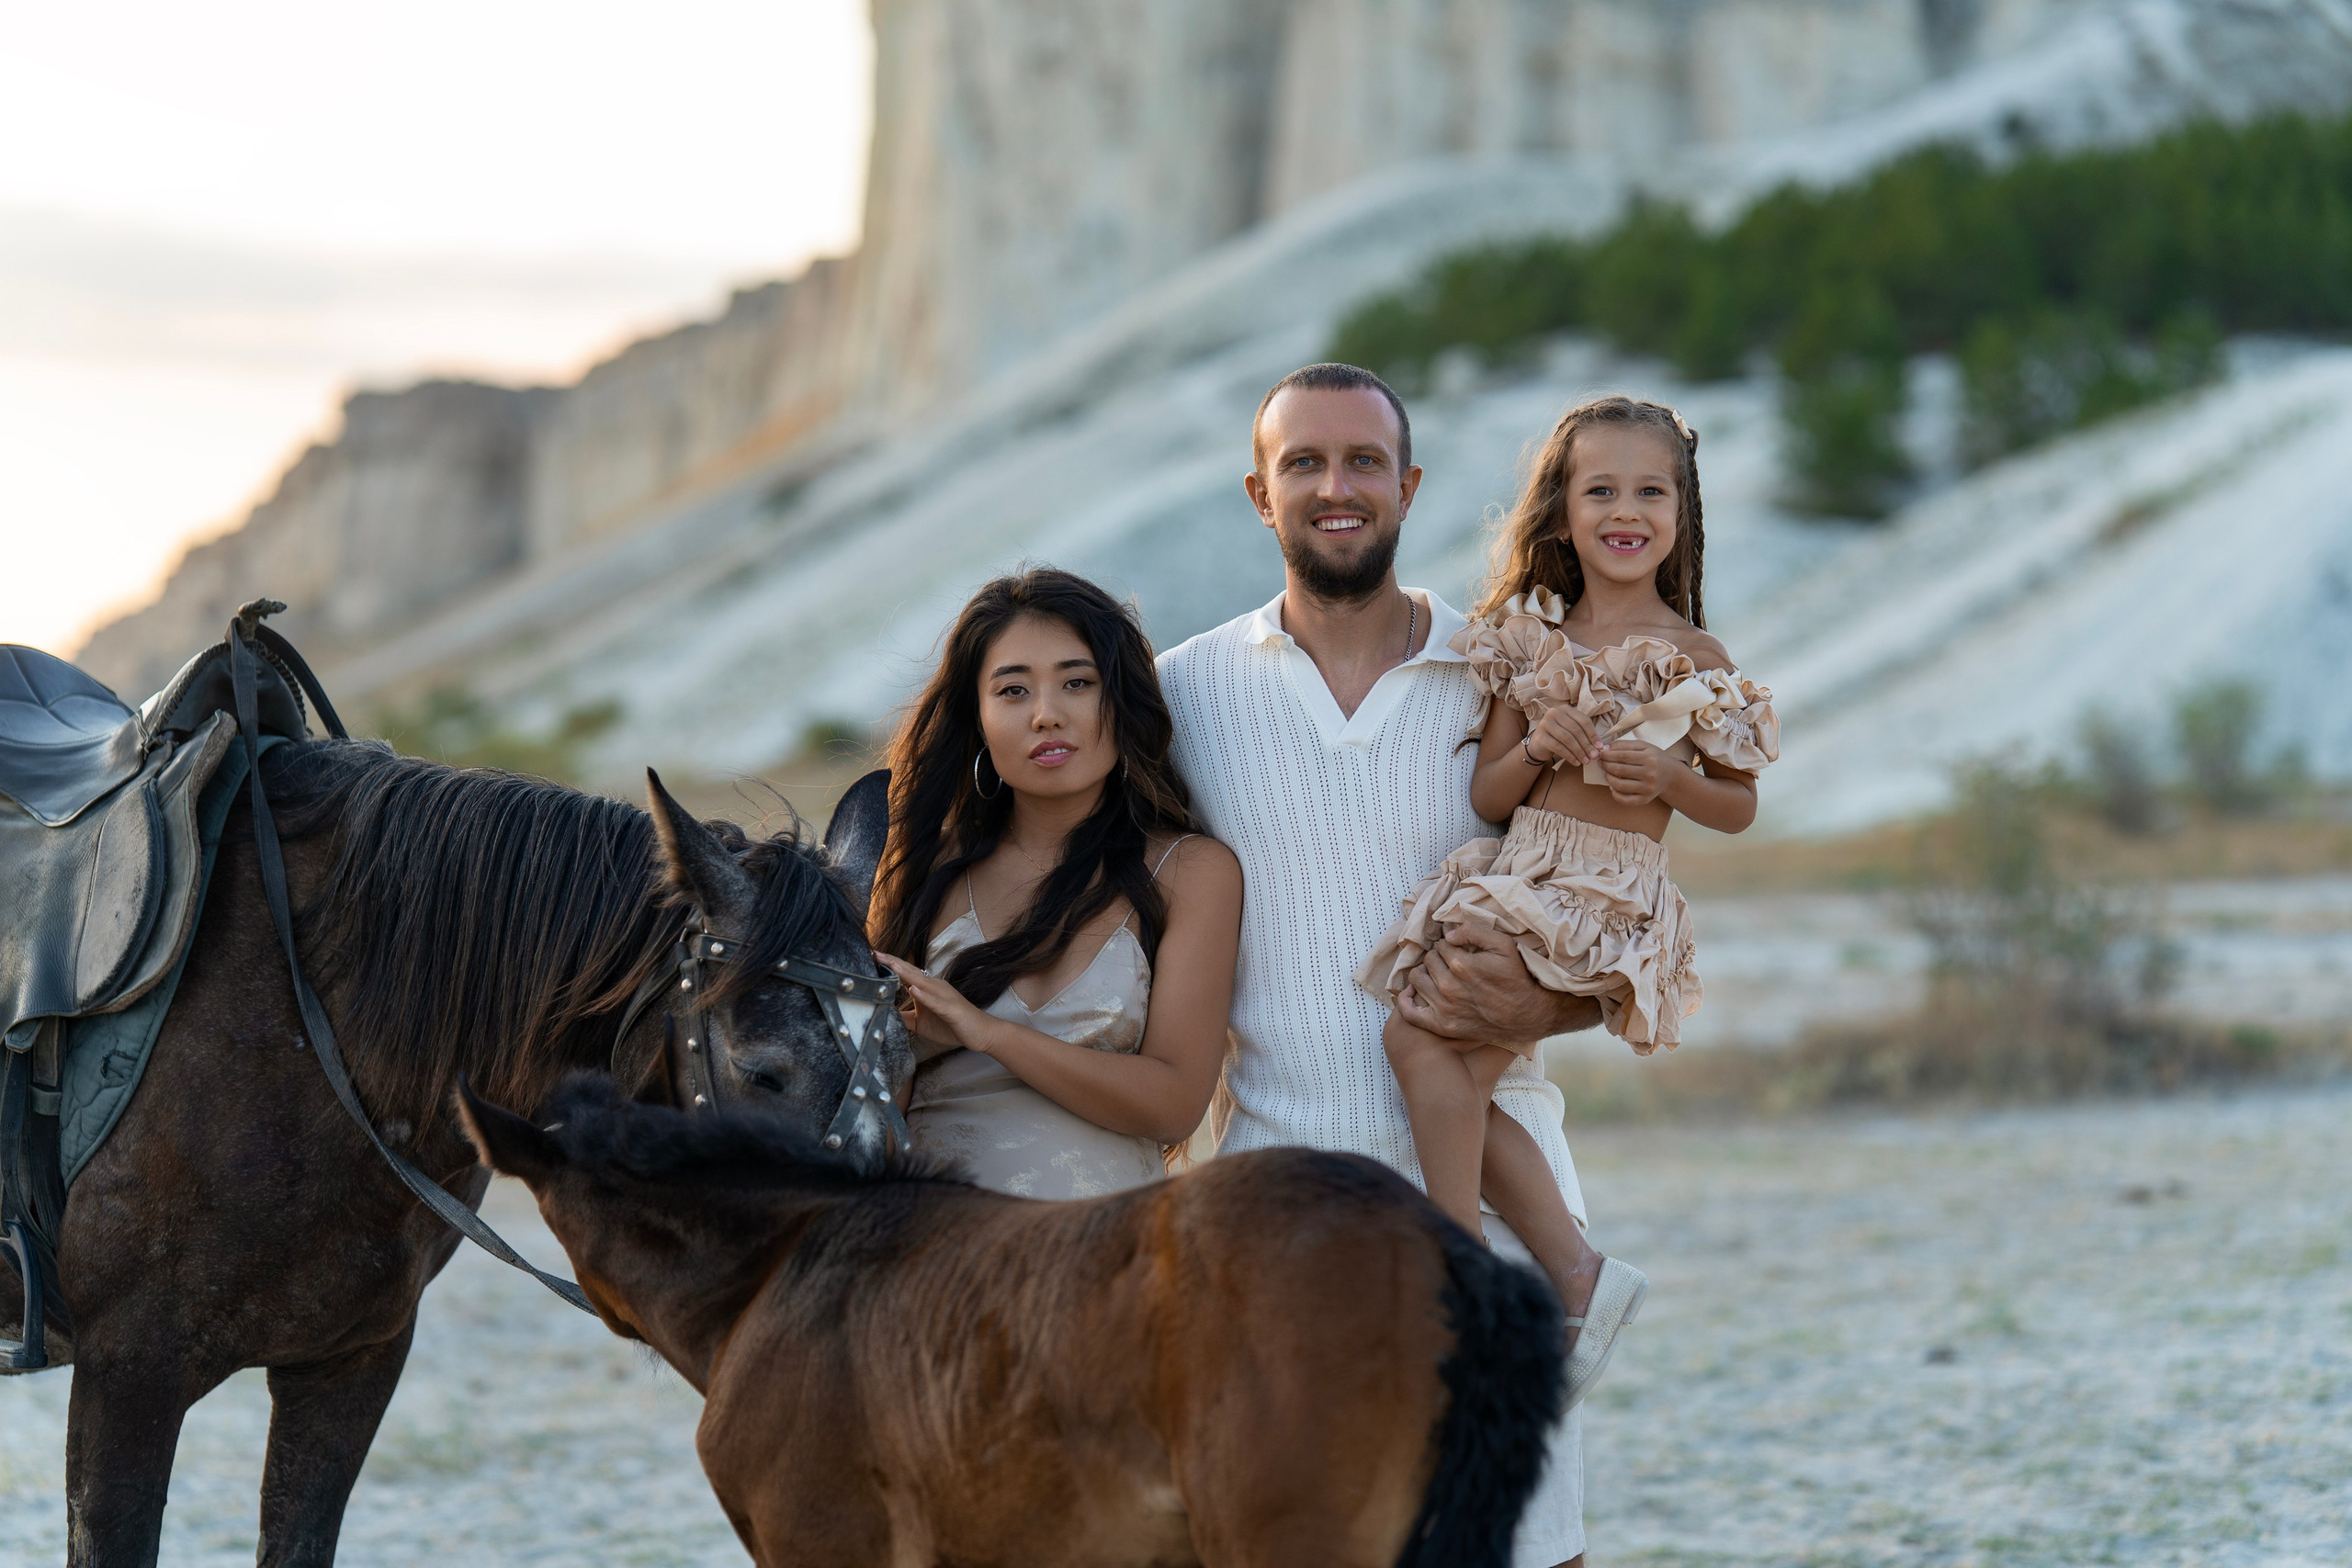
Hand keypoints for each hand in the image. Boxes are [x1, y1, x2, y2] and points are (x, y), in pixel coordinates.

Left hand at [875, 954, 1000, 1053]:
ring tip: (890, 963)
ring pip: (922, 983)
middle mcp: (935, 987)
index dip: (889, 965)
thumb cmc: (953, 1025)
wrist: (982, 1033)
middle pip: (911, 972)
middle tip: (874, 953)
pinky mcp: (952, 1009)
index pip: (905, 973)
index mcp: (928, 988)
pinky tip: (913, 990)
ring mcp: (945, 996)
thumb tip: (882, 1015)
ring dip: (906, 973)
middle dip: (892, 962)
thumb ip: (904, 1017)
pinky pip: (936, 1002)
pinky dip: (925, 996)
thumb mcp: (921, 1022)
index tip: (871, 956)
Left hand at [1394, 925, 1600, 1042]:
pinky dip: (1405, 1002)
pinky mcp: (1443, 1026)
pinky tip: (1409, 993)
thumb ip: (1474, 931)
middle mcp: (1449, 986)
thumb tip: (1448, 935)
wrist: (1527, 1015)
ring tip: (1435, 974)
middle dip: (1438, 957)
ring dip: (1424, 973)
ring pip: (1417, 980)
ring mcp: (1444, 1008)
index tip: (1459, 949)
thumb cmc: (1516, 978)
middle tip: (1450, 962)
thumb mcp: (1504, 945)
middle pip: (1428, 960)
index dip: (1450, 944)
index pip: (1441, 945)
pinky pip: (1410, 1014)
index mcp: (1462, 965)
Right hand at [1525, 706, 1599, 768]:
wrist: (1538, 745)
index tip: (1600, 746)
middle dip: (1587, 744)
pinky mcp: (1541, 737)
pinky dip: (1569, 756)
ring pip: (1567, 739)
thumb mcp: (1571, 731)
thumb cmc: (1558, 737)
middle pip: (1575, 730)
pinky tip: (1576, 762)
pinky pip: (1559, 747)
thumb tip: (1599, 747)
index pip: (1583, 720)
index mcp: (1565, 709)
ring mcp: (1545, 724)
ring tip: (1586, 761)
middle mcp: (1554, 713)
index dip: (1593, 734)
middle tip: (1594, 756)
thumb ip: (1584, 734)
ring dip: (1579, 752)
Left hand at [1593, 737, 1671, 803]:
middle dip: (1606, 766)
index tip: (1601, 754)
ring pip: (1620, 786)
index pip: (1622, 756)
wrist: (1671, 775)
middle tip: (1601, 763)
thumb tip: (1606, 748)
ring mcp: (1648, 788)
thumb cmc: (1654, 758)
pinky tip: (1612, 787)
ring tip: (1606, 773)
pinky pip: (1626, 801)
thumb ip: (1625, 745)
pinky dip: (1615, 795)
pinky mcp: (1645, 799)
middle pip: (1620, 770)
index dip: (1608, 755)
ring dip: (1608, 779)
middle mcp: (1650, 774)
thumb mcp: (1644, 746)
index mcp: (1649, 758)